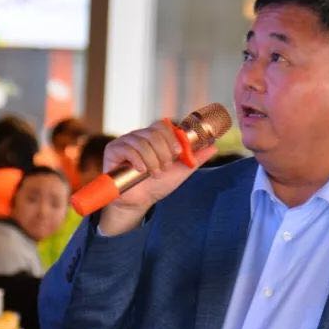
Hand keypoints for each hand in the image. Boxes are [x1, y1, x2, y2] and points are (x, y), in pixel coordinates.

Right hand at [96, 119, 214, 236]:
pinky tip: (141, 171)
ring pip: (143, 142)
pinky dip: (139, 161)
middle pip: (154, 133)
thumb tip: (214, 146)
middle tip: (164, 168)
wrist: (139, 202)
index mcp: (153, 138)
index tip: (177, 154)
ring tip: (153, 173)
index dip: (172, 138)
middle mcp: (139, 136)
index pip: (163, 126)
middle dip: (163, 153)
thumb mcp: (180, 171)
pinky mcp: (113, 150)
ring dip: (152, 161)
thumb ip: (195, 158)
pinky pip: (128, 149)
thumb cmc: (157, 185)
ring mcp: (126, 142)